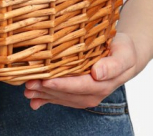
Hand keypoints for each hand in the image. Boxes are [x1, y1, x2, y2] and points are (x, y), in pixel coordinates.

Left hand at [23, 32, 142, 109]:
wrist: (126, 56)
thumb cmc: (123, 50)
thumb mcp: (123, 54)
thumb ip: (112, 65)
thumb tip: (97, 74)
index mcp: (102, 84)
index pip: (78, 86)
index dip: (61, 84)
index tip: (45, 80)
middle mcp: (93, 93)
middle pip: (66, 93)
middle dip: (47, 90)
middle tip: (28, 84)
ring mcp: (85, 95)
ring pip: (62, 97)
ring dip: (44, 95)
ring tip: (27, 90)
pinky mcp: (79, 93)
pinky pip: (62, 98)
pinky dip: (47, 100)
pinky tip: (34, 101)